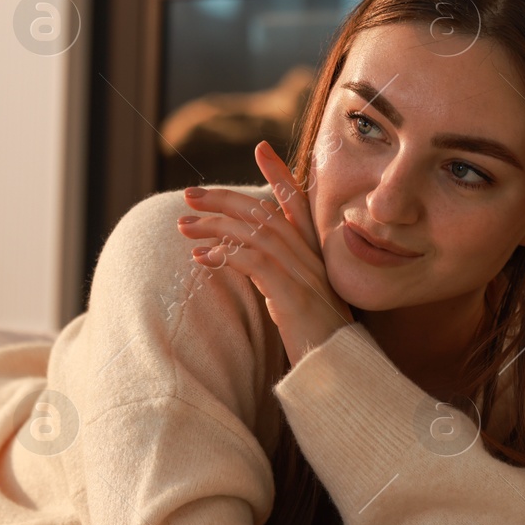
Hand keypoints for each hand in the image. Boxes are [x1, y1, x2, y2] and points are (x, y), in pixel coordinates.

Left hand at [176, 141, 353, 364]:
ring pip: (257, 233)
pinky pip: (256, 264)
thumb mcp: (299, 302)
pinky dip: (226, 256)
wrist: (341, 376)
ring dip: (215, 225)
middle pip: (266, 212)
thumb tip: (249, 263)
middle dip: (225, 198)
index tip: (261, 148)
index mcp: (316, 256)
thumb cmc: (318, 344)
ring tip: (183, 225)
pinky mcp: (293, 296)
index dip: (280, 173)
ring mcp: (304, 276)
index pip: (298, 203)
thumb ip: (279, 278)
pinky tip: (202, 257)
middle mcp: (313, 259)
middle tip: (189, 194)